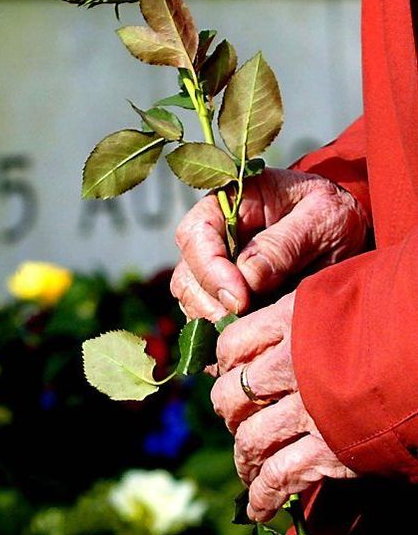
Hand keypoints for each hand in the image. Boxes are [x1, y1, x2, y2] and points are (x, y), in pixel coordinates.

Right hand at [171, 169, 369, 320]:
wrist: (347, 228)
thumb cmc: (334, 214)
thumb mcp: (323, 218)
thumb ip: (285, 244)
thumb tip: (247, 276)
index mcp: (229, 201)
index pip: (196, 233)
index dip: (210, 269)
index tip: (240, 299)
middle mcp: (211, 232)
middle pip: (187, 271)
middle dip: (209, 302)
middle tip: (242, 323)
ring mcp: (212, 263)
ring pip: (190, 295)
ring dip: (212, 317)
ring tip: (247, 329)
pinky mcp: (220, 290)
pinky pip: (204, 312)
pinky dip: (220, 326)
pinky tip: (246, 333)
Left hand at [210, 292, 356, 521]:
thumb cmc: (405, 314)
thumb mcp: (350, 291)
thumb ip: (312, 312)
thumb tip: (290, 324)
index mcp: (292, 321)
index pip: (233, 345)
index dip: (228, 365)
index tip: (233, 376)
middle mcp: (292, 365)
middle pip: (233, 395)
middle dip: (230, 414)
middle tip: (239, 423)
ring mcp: (309, 409)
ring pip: (251, 439)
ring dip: (244, 459)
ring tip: (248, 470)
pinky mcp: (331, 450)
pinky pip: (280, 477)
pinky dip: (264, 496)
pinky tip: (259, 508)